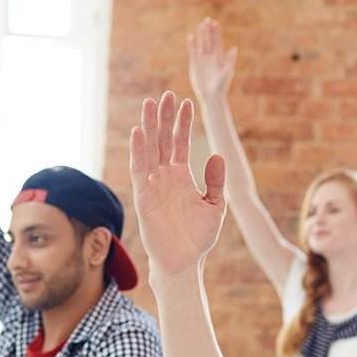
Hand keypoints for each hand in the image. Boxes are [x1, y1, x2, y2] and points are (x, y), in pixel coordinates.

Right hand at [129, 91, 226, 279]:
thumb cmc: (198, 238)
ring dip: (149, 127)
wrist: (184, 262)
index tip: (186, 102)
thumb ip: (215, 181)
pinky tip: (140, 131)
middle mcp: (165, 176)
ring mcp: (152, 185)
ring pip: (149, 149)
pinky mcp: (143, 196)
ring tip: (150, 104)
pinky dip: (138, 150)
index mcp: (182, 177)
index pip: (180, 143)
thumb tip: (218, 155)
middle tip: (165, 94)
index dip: (182, 123)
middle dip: (164, 117)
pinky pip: (139, 169)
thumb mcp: (215, 206)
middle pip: (162, 140)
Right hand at [187, 17, 236, 102]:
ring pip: (201, 44)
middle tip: (206, 20)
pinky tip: (190, 37)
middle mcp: (211, 57)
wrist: (211, 96)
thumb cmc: (221, 86)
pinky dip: (191, 45)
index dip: (216, 32)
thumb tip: (234, 49)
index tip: (214, 23)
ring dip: (201, 36)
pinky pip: (193, 52)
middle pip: (209, 41)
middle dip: (208, 31)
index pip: (217, 42)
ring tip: (200, 26)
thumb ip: (230, 60)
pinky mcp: (195, 65)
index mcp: (219, 58)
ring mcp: (203, 60)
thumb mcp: (227, 72)